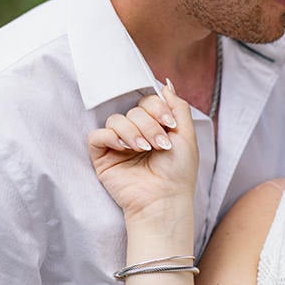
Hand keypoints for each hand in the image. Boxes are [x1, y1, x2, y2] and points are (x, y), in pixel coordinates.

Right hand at [87, 82, 198, 218]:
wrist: (165, 199)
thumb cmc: (178, 172)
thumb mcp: (187, 135)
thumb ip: (178, 107)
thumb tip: (166, 85)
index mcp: (154, 127)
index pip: (148, 101)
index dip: (157, 108)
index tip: (169, 124)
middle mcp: (135, 133)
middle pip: (133, 110)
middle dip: (149, 125)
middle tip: (160, 145)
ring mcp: (118, 144)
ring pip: (116, 120)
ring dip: (133, 132)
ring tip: (144, 150)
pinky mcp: (103, 156)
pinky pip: (97, 135)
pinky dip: (111, 137)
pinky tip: (125, 148)